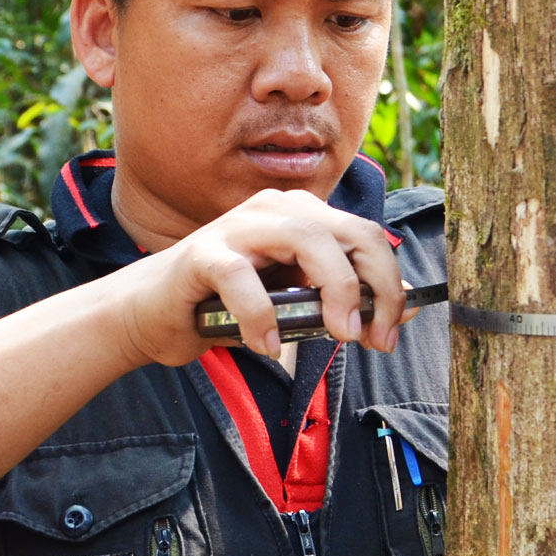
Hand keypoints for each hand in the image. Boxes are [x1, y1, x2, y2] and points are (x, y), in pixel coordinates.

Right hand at [111, 189, 406, 365]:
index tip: (390, 331)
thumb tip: (404, 309)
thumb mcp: (294, 302)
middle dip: (373, 288)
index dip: (389, 284)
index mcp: (302, 215)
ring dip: (333, 292)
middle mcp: (275, 209)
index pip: (367, 235)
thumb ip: (341, 299)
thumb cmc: (225, 308)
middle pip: (350, 233)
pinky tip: (266, 346)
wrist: (151, 315)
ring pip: (307, 240)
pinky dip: (261, 317)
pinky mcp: (202, 254)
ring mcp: (238, 226)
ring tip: (337, 335)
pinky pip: (243, 280)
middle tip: (371, 337)